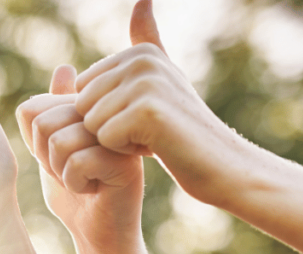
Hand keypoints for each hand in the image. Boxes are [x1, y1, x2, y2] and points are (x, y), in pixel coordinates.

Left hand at [16, 65, 143, 251]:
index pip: (34, 107)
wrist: (101, 235)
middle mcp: (107, 114)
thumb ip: (48, 115)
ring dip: (61, 171)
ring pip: (59, 141)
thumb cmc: (76, 195)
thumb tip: (64, 68)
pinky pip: (77, 162)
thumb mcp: (53, 150)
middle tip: (71, 171)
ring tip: (84, 178)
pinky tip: (96, 189)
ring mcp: (118, 135)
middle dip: (47, 157)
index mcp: (91, 106)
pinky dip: (75, 184)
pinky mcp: (126, 159)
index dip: (36, 142)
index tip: (59, 158)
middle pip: (44, 121)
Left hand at [74, 0, 234, 203]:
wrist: (219, 165)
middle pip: (83, 104)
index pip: (83, 88)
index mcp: (141, 52)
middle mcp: (143, 60)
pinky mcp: (147, 112)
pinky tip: (154, 148)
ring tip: (150, 138)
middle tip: (145, 131)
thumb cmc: (182, 130)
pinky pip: (104, 138)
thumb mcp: (162, 77)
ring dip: (115, 140)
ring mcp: (147, 83)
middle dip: (107, 126)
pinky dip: (124, 152)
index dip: (106, 112)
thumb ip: (148, 41)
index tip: (140, 117)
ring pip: (91, 122)